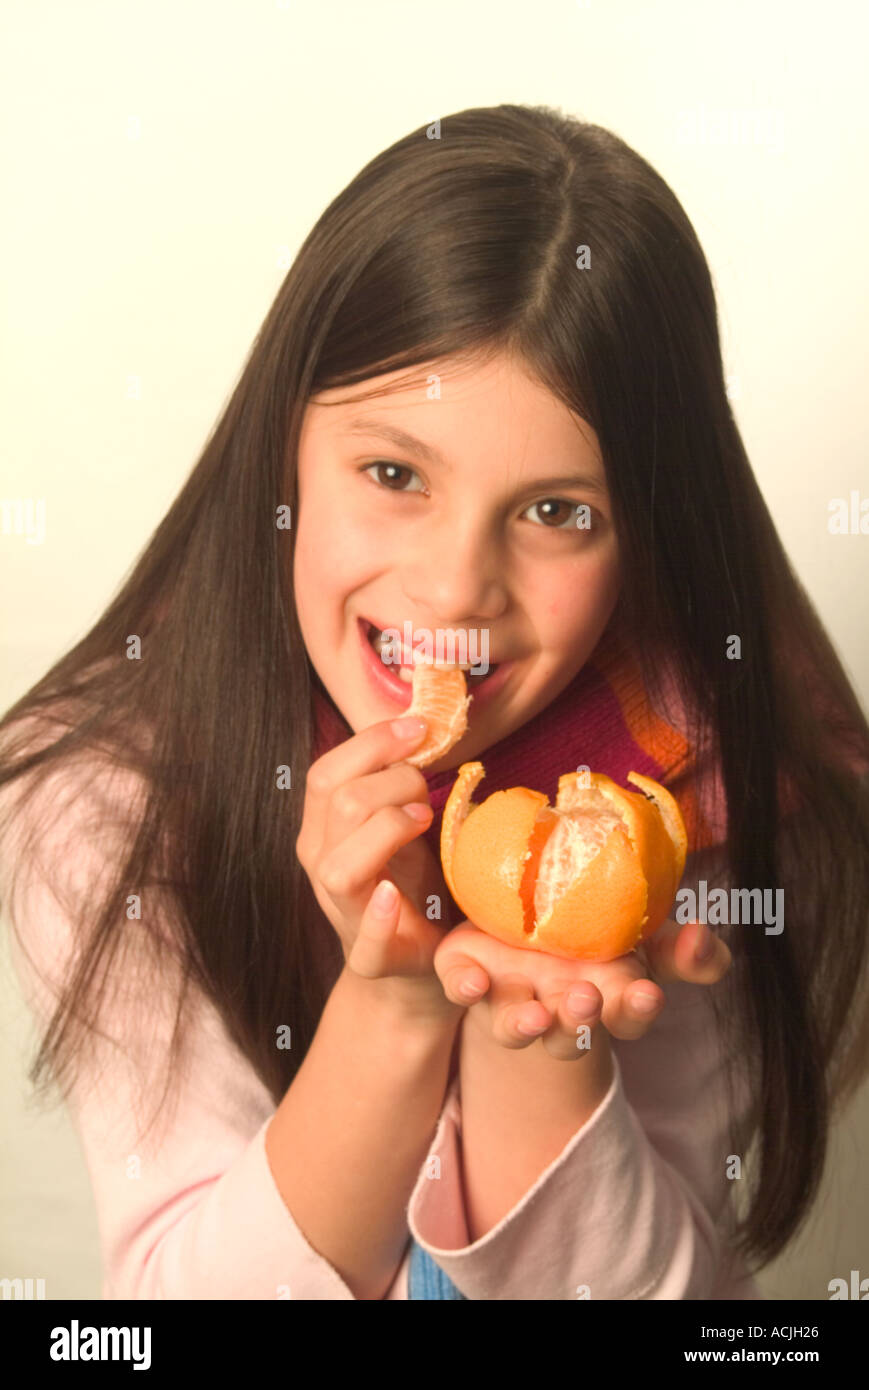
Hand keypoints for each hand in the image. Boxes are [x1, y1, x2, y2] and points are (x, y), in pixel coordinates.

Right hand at [296, 715, 460, 1020]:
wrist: (417, 964)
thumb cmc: (412, 880)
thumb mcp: (400, 822)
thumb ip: (397, 783)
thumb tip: (420, 726)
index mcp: (323, 829)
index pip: (326, 773)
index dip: (372, 743)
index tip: (419, 729)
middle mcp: (321, 866)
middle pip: (339, 804)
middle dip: (394, 781)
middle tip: (429, 793)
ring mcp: (341, 913)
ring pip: (340, 865)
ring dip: (387, 832)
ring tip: (423, 823)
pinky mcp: (372, 958)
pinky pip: (365, 939)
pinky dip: (379, 916)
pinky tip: (397, 896)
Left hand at [434, 917, 731, 1059]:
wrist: (524, 910)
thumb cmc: (595, 932)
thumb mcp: (645, 936)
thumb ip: (679, 948)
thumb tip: (704, 940)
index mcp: (604, 998)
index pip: (627, 1015)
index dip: (637, 1008)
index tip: (647, 992)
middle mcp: (554, 1008)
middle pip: (568, 1032)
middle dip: (580, 1019)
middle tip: (587, 998)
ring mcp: (508, 996)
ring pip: (513, 1026)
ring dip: (525, 1024)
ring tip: (536, 1014)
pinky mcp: (467, 974)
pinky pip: (460, 987)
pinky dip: (465, 987)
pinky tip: (474, 983)